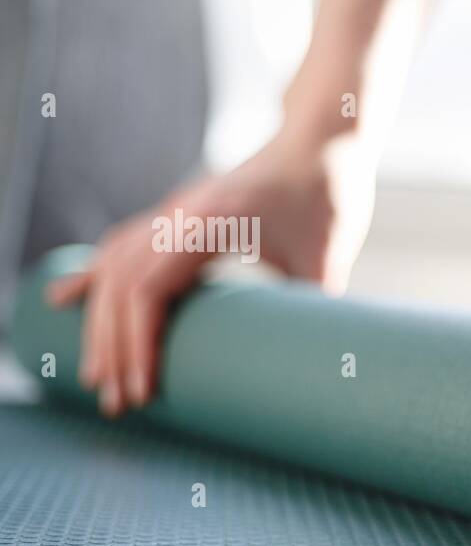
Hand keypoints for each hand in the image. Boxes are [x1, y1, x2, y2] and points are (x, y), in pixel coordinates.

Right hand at [44, 130, 375, 415]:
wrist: (321, 141)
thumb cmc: (329, 197)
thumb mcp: (328, 258)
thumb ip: (316, 309)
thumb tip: (322, 369)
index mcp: (211, 223)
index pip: (151, 288)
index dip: (140, 343)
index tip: (145, 390)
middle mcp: (180, 215)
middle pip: (122, 287)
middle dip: (113, 349)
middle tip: (115, 404)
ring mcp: (173, 212)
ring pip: (114, 270)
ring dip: (101, 325)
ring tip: (94, 376)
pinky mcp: (176, 214)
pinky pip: (120, 246)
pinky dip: (93, 276)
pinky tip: (66, 300)